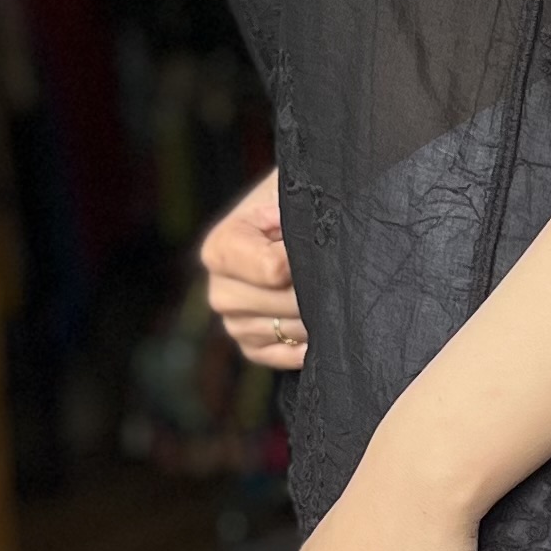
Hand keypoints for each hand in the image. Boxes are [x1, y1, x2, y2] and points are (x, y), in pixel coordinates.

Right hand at [201, 169, 306, 367]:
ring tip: (324, 290)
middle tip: (331, 270)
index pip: (273, 270)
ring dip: (316, 315)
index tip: (317, 242)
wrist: (299, 223)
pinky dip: (306, 345)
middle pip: (283, 304)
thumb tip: (301, 253)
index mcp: (221, 248)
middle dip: (316, 288)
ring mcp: (233, 323)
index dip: (306, 260)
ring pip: (288, 331)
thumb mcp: (293, 194)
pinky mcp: (252, 346)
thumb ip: (295, 216)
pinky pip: (280, 356)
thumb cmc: (298, 204)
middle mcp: (219, 290)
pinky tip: (319, 325)